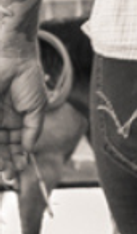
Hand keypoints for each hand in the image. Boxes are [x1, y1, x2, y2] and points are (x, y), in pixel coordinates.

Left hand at [0, 52, 45, 184]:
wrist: (14, 60)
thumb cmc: (28, 79)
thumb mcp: (37, 107)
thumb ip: (32, 129)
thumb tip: (29, 149)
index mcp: (15, 118)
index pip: (16, 142)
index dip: (19, 156)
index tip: (21, 168)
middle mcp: (2, 121)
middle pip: (3, 146)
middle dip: (8, 160)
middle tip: (12, 174)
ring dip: (1, 157)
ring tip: (5, 169)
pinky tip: (2, 158)